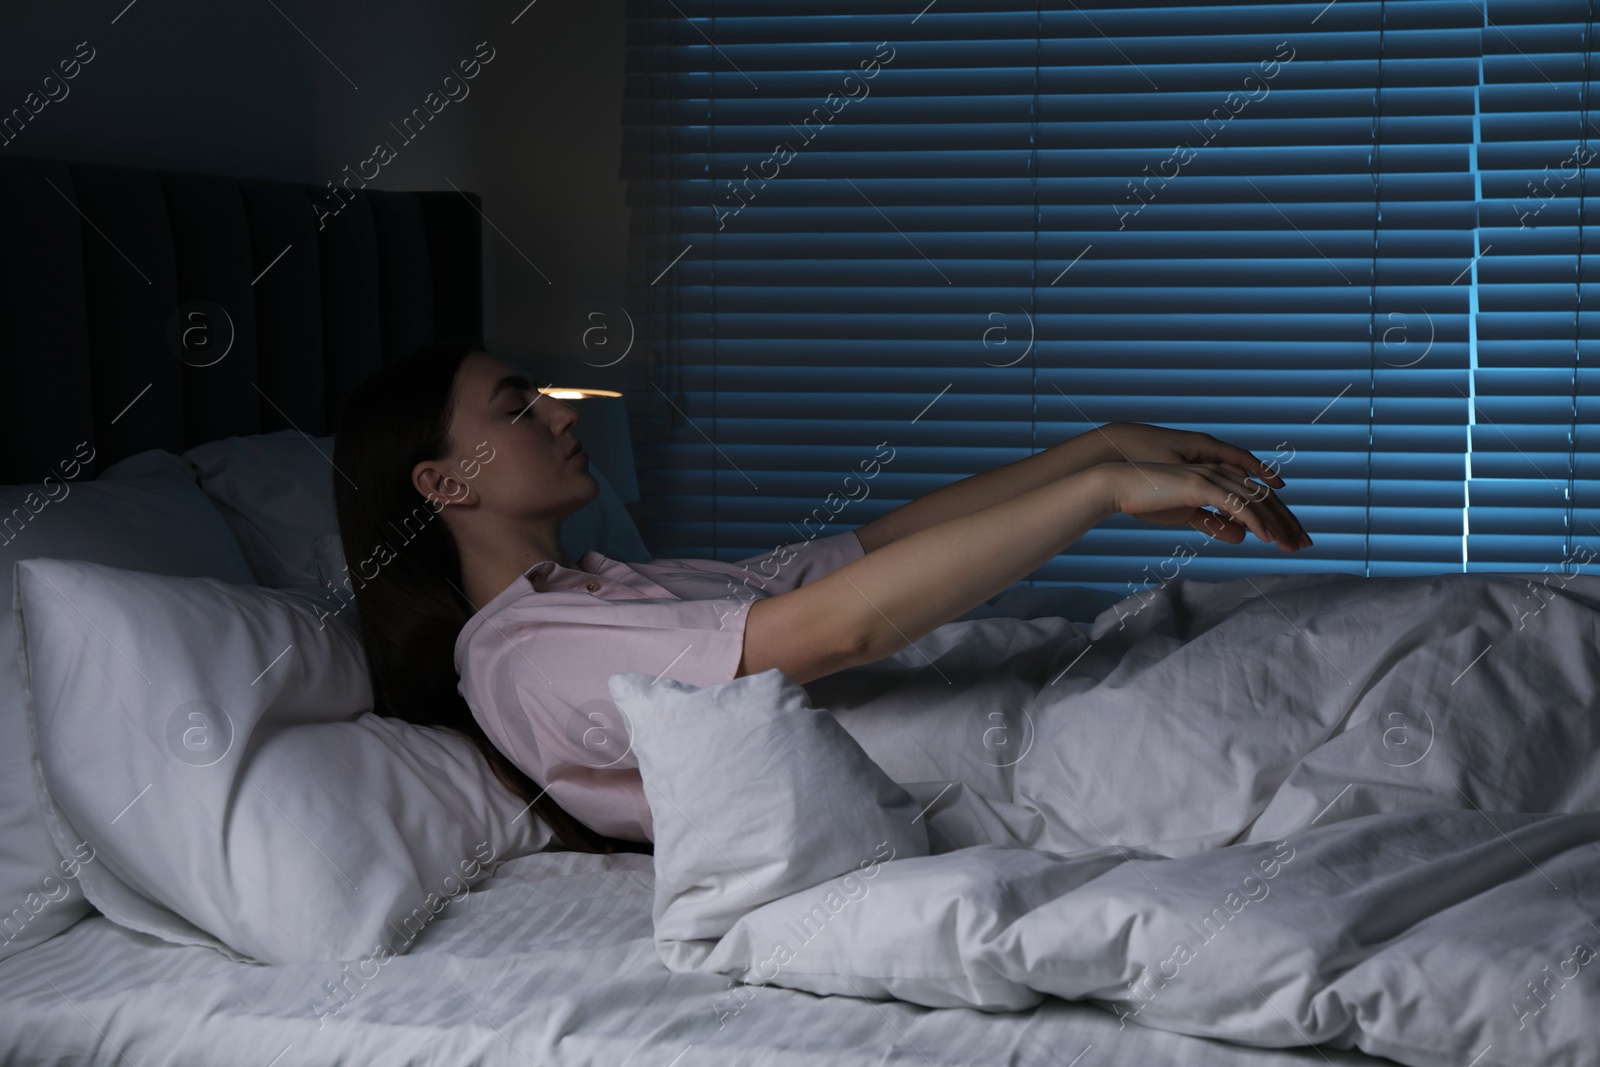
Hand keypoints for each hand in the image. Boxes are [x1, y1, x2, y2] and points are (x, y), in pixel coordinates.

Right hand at [1090, 459, 1311, 551]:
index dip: (1279, 518)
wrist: (1119, 486)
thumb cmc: (1148, 499)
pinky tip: (1268, 538)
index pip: (1258, 498)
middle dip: (1288, 522)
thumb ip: (1215, 523)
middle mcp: (1220, 473)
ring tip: (1293, 546)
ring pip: (1255, 502)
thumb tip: (1242, 537)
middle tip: (1306, 545)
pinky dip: (1254, 521)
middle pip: (1265, 498)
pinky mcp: (1201, 485)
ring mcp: (1212, 476)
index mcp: (1218, 478)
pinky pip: (1235, 505)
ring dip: (1278, 525)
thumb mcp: (1188, 515)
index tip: (1294, 539)